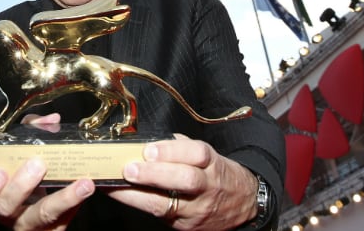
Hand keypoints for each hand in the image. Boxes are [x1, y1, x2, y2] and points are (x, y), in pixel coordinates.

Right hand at [0, 113, 95, 230]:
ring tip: (83, 184)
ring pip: (41, 217)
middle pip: (6, 207)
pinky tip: (86, 189)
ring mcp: (31, 225)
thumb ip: (33, 132)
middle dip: (20, 186)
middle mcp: (9, 213)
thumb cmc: (31, 177)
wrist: (47, 209)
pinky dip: (76, 204)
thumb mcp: (26, 154)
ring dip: (62, 199)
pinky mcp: (52, 230)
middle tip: (38, 165)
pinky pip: (63, 221)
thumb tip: (51, 120)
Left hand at [107, 134, 257, 230]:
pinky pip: (161, 216)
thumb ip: (181, 148)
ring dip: (138, 193)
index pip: (196, 153)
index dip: (172, 151)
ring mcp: (197, 209)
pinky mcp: (187, 226)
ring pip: (168, 204)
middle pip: (185, 180)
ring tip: (119, 183)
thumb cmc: (218, 174)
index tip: (149, 148)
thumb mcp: (207, 155)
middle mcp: (207, 186)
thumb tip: (148, 142)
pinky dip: (139, 205)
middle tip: (129, 168)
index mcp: (212, 163)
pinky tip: (123, 196)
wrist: (244, 203)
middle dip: (154, 174)